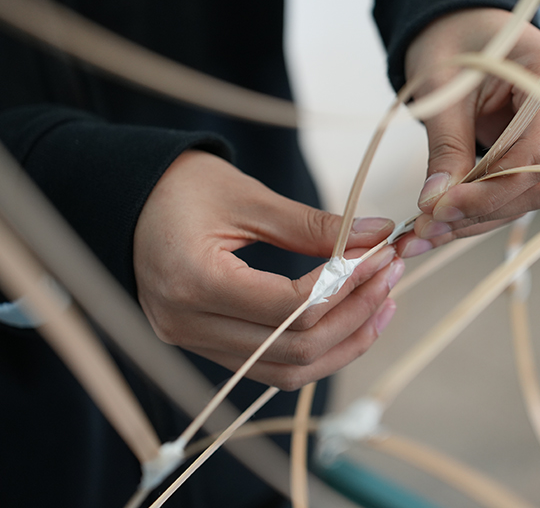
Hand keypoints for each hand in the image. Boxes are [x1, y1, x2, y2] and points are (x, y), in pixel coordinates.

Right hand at [134, 150, 404, 389]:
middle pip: (295, 348)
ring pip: (288, 371)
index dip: (347, 285)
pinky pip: (271, 366)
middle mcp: (189, 326)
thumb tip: (378, 235)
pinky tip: (351, 320)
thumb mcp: (248, 197)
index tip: (381, 255)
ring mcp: (194, 343)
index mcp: (194, 282)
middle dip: (356, 314)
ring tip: (384, 302)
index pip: (291, 307)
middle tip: (391, 274)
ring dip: (344, 342)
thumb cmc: (182, 187)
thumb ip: (313, 225)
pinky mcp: (206, 346)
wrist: (128, 199)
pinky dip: (317, 348)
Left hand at [395, 8, 539, 258]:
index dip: (490, 191)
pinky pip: (520, 190)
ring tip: (426, 230)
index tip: (440, 208)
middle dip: (482, 212)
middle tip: (425, 229)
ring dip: (478, 219)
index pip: (538, 155)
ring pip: (531, 195)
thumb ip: (445, 144)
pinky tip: (445, 220)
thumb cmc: (453, 39)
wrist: (461, 26)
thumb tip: (436, 202)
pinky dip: (482, 209)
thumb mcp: (441, 87)